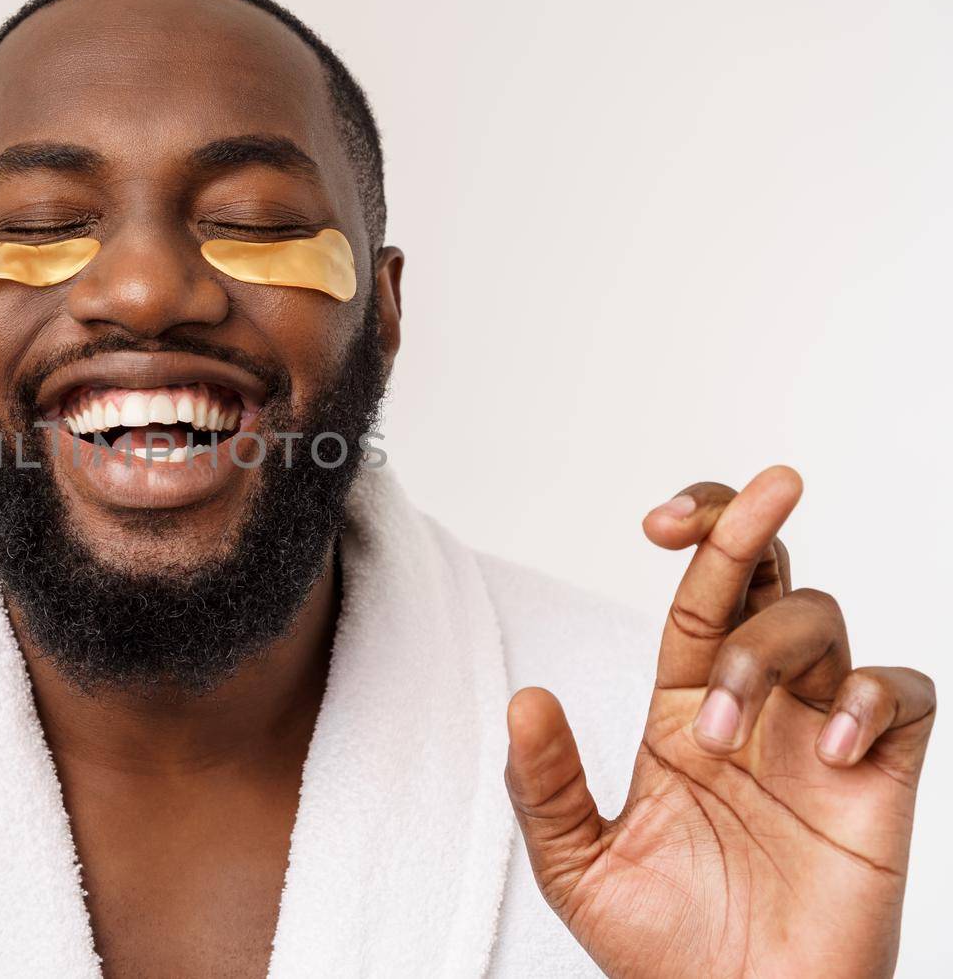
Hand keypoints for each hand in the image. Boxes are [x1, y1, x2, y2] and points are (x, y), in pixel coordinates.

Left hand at [503, 466, 934, 977]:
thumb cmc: (663, 947)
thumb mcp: (576, 864)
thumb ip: (543, 785)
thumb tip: (525, 699)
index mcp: (684, 710)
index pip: (698, 596)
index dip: (695, 537)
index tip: (657, 521)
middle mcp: (756, 706)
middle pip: (767, 579)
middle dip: (755, 526)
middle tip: (760, 496)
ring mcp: (820, 735)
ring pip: (821, 623)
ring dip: (765, 652)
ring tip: (720, 736)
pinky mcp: (880, 779)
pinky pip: (903, 695)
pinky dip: (869, 697)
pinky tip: (826, 746)